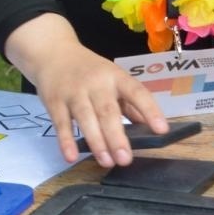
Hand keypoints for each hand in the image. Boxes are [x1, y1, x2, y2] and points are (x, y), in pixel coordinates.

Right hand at [7, 14, 167, 167]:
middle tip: (125, 159)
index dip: (149, 110)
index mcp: (116, 77)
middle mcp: (96, 83)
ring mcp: (74, 92)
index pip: (136, 92)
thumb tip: (148, 128)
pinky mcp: (54, 102)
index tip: (161, 130)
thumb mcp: (112, 79)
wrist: (52, 52)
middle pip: (108, 111)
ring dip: (96, 142)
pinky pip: (61, 123)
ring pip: (86, 118)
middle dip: (117, 136)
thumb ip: (129, 104)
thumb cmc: (89, 71)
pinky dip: (65, 140)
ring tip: (106, 162)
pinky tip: (71, 157)